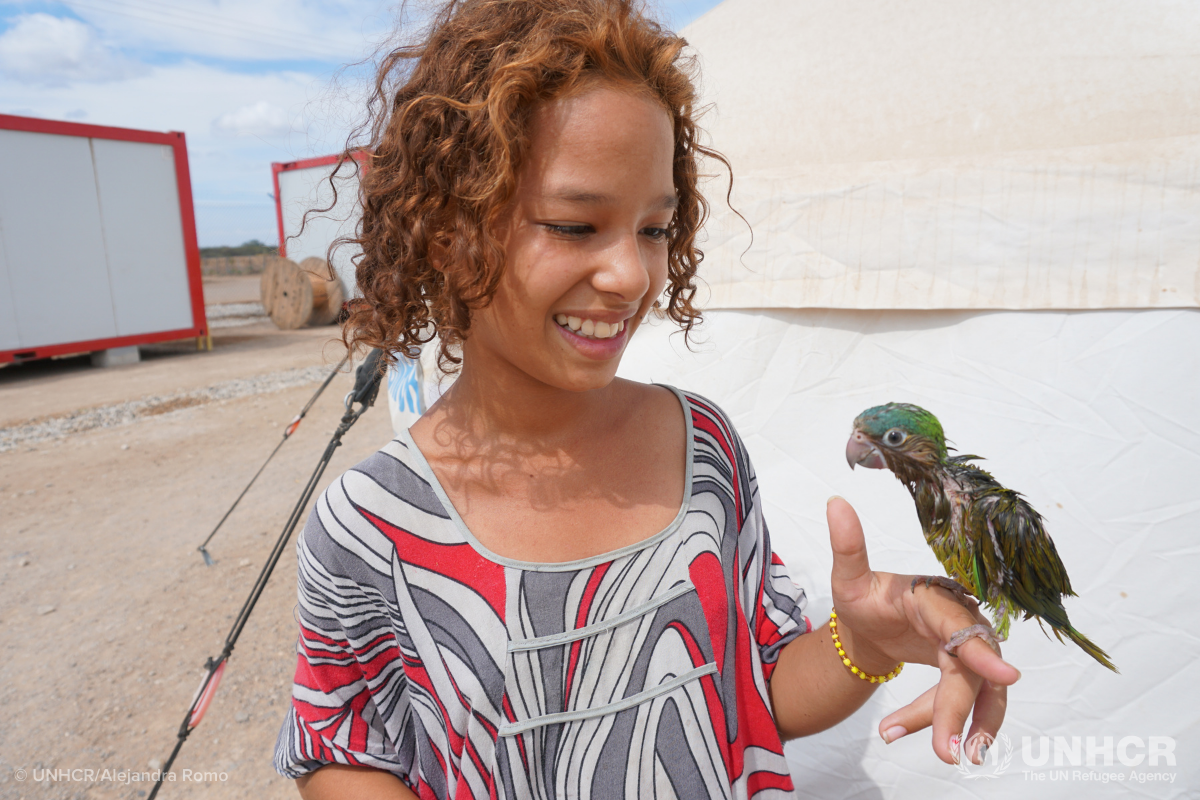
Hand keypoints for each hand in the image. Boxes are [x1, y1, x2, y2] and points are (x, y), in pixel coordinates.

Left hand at [826, 496, 1020, 764]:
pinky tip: (896, 729)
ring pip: (977, 694)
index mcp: (934, 598)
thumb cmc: (866, 596)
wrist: (872, 620)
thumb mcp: (849, 577)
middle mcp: (960, 622)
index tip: (1005, 676)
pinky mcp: (968, 673)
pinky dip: (941, 723)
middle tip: (948, 753)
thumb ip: (847, 547)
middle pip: (971, 672)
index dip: (981, 651)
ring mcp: (968, 650)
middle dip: (958, 712)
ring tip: (939, 753)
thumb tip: (834, 503)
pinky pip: (968, 705)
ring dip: (958, 724)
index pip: (961, 626)